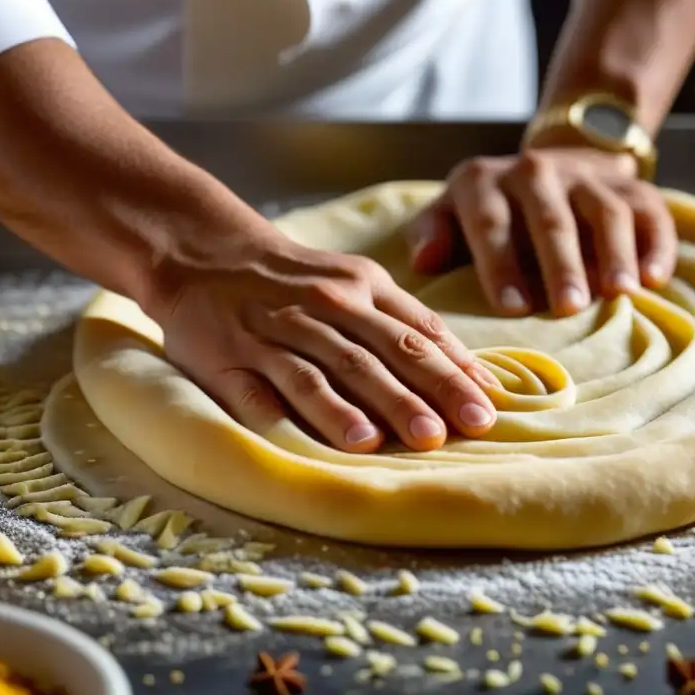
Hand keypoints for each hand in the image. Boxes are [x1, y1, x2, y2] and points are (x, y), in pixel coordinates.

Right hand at [151, 224, 497, 453]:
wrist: (206, 253)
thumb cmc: (299, 279)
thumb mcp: (359, 281)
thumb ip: (411, 321)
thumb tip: (473, 372)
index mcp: (361, 287)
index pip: (417, 331)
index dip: (454, 371)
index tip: (488, 408)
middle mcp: (321, 307)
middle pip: (378, 352)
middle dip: (420, 393)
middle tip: (459, 430)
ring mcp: (272, 332)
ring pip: (322, 370)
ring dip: (357, 405)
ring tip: (388, 441)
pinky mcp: (229, 358)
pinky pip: (258, 390)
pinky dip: (285, 414)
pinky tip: (301, 440)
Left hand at [407, 147, 676, 316]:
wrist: (553, 166)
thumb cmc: (492, 212)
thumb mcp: (450, 213)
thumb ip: (431, 233)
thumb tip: (423, 262)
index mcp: (484, 181)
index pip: (490, 223)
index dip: (501, 264)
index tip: (512, 308)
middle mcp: (536, 171)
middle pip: (551, 220)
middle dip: (561, 264)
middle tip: (568, 309)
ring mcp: (589, 177)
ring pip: (606, 212)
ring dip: (613, 254)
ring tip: (620, 294)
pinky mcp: (634, 186)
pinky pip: (651, 213)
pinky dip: (657, 246)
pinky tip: (655, 279)